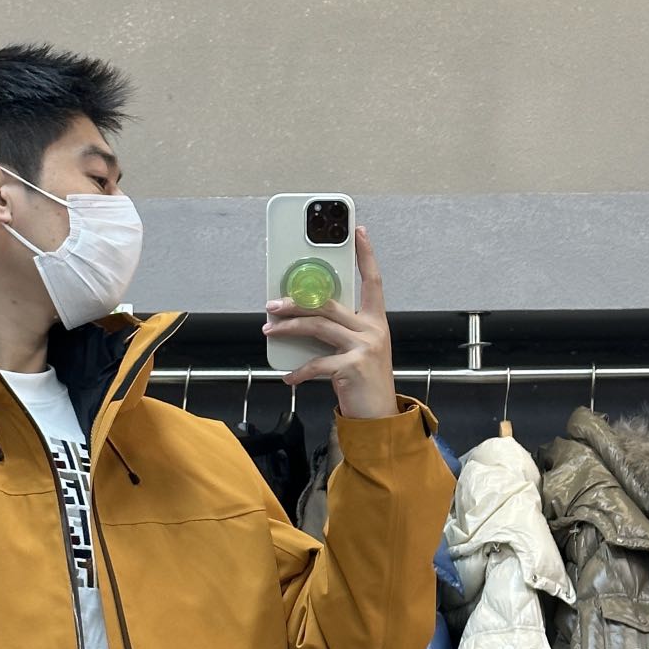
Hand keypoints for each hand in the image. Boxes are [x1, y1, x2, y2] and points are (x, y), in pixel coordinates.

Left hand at [262, 224, 397, 419]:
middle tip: (272, 305)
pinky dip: (299, 371)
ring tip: (269, 331)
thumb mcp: (357, 351)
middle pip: (329, 304)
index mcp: (375, 321)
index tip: (358, 231)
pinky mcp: (353, 367)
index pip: (373, 280)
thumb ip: (339, 333)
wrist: (379, 417)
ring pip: (319, 327)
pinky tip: (287, 376)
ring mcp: (365, 347)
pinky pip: (317, 363)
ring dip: (289, 328)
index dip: (366, 255)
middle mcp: (373, 329)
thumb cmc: (364, 382)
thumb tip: (304, 320)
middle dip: (297, 302)